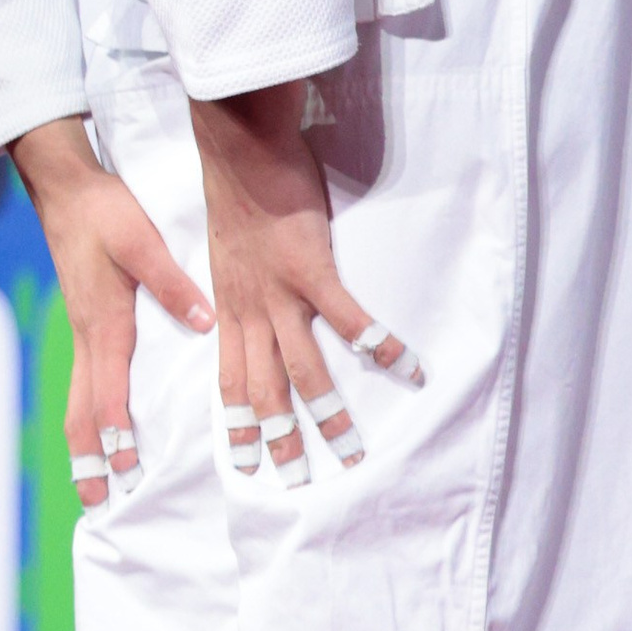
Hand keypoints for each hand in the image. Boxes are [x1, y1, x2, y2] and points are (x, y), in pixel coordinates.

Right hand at [9, 117, 213, 508]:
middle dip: (88, 459)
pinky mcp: (83, 326)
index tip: (126, 467)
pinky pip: (82, 383)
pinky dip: (86, 417)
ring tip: (90, 485)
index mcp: (105, 322)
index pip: (109, 389)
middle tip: (95, 502)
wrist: (67, 188)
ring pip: (78, 401)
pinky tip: (98, 433)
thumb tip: (206, 321)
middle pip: (82, 410)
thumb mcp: (143, 240)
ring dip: (83, 445)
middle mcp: (88, 337)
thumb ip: (174, 283)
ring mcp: (81, 333)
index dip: (117, 430)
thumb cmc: (106, 211)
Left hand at [186, 79, 418, 479]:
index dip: (238, 422)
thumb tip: (248, 312)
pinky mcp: (311, 266)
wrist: (235, 147)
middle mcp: (249, 310)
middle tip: (295, 482)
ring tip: (351, 451)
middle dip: (279, 439)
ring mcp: (280, 292)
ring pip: (303, 369)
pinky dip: (380, 345)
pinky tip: (407, 369)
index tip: (244, 462)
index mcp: (227, 307)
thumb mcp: (223, 253)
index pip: (229, 378)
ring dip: (328, 413)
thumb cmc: (235, 194)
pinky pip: (351, 317)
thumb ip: (238, 288)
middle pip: (263, 389)